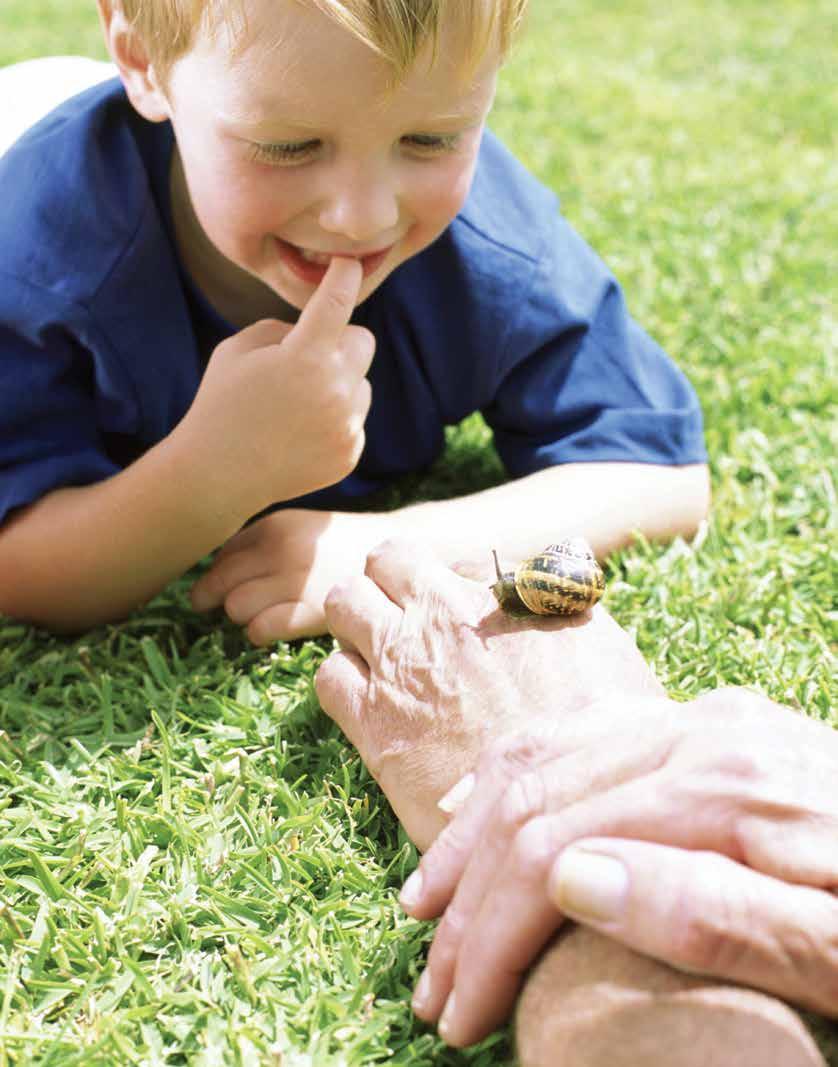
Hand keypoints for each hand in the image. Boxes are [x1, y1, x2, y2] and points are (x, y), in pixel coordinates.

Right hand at [176, 258, 374, 521]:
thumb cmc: (221, 405)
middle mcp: (335, 391)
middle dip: (340, 341)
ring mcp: (347, 427)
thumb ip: (281, 330)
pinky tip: (299, 434)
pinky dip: (334, 420)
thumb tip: (315, 332)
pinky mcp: (350, 453)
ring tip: (295, 405)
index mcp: (305, 357)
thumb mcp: (237, 351)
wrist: (218, 475)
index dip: (344, 277)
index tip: (349, 264)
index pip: (337, 303)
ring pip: (361, 384)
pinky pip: (355, 420)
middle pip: (363, 341)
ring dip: (338, 384)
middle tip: (308, 355)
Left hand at [191, 509, 394, 642]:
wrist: (403, 555)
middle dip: (219, 598)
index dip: (215, 575)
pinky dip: (258, 633)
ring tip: (260, 615)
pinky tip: (272, 630)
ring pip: (235, 607)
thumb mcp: (302, 528)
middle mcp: (282, 549)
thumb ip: (261, 541)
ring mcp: (298, 580)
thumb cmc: (345, 546)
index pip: (220, 554)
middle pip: (219, 582)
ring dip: (241, 616)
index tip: (222, 587)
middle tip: (233, 606)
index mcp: (276, 525)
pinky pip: (259, 629)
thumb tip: (213, 567)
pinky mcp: (312, 611)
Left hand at [315, 538, 662, 852]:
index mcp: (487, 596)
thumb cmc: (596, 733)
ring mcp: (396, 668)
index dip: (434, 576)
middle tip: (406, 618)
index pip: (431, 553)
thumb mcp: (598, 644)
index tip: (446, 602)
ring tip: (384, 655)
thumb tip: (534, 582)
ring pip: (342, 605)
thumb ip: (558, 600)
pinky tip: (371, 703)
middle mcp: (433, 619)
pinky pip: (327, 677)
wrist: (562, 812)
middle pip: (378, 564)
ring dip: (357, 623)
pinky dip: (341, 680)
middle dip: (386, 584)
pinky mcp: (372, 724)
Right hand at [401, 687, 837, 1045]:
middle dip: (470, 894)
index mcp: (728, 784)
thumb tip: (571, 878)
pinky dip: (519, 775)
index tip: (459, 1012)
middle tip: (430, 980)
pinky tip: (482, 808)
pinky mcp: (707, 730)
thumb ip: (716, 914)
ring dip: (476, 832)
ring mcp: (702, 720)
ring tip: (429, 902)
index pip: (559, 843)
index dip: (495, 932)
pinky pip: (583, 734)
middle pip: (539, 797)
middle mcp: (702, 730)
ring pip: (547, 754)